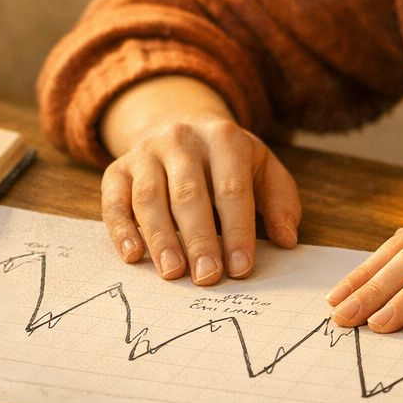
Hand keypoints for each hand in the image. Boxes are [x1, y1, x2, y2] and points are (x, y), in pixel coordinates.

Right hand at [101, 110, 300, 285]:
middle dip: (199, 239)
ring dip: (161, 239)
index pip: (232, 188)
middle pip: (189, 194)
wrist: (179, 125)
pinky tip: (133, 256)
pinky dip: (121, 230)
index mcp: (223, 137)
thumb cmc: (227, 160)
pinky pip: (114, 200)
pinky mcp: (118, 168)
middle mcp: (181, 139)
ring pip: (149, 198)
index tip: (241, 268)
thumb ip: (280, 201)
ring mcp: (145, 152)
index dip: (237, 230)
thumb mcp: (262, 167)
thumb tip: (288, 239)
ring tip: (173, 273)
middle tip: (208, 277)